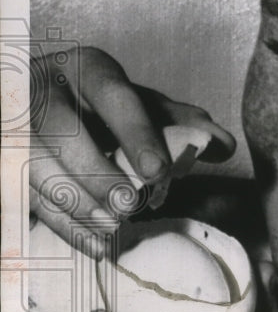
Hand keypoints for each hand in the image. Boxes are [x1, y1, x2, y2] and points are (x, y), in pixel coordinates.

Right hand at [30, 46, 234, 257]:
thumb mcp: (138, 108)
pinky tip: (92, 243)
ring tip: (112, 227)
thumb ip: (179, 124)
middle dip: (96, 172)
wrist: (38, 106)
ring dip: (75, 201)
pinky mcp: (5, 159)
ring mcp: (14, 124)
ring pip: (33, 163)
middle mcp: (44, 87)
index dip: (135, 132)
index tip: (158, 170)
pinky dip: (60, 223)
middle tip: (129, 206)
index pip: (112, 94)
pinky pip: (22, 193)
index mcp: (87, 68)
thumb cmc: (99, 109)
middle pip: (61, 128)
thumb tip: (222, 144)